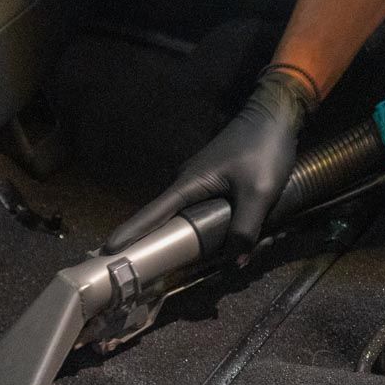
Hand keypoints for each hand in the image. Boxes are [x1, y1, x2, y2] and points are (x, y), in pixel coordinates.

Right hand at [104, 66, 316, 253]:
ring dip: (188, 238)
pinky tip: (214, 240)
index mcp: (189, 184)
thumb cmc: (263, 150)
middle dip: (158, 244)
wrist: (275, 115)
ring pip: (187, 216)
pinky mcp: (212, 180)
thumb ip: (245, 229)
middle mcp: (186, 183)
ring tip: (183, 262)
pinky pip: (200, 209)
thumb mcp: (259, 194)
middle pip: (166, 220)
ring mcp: (198, 181)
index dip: (131, 233)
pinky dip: (203, 226)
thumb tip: (236, 262)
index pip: (152, 214)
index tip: (109, 250)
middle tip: (145, 269)